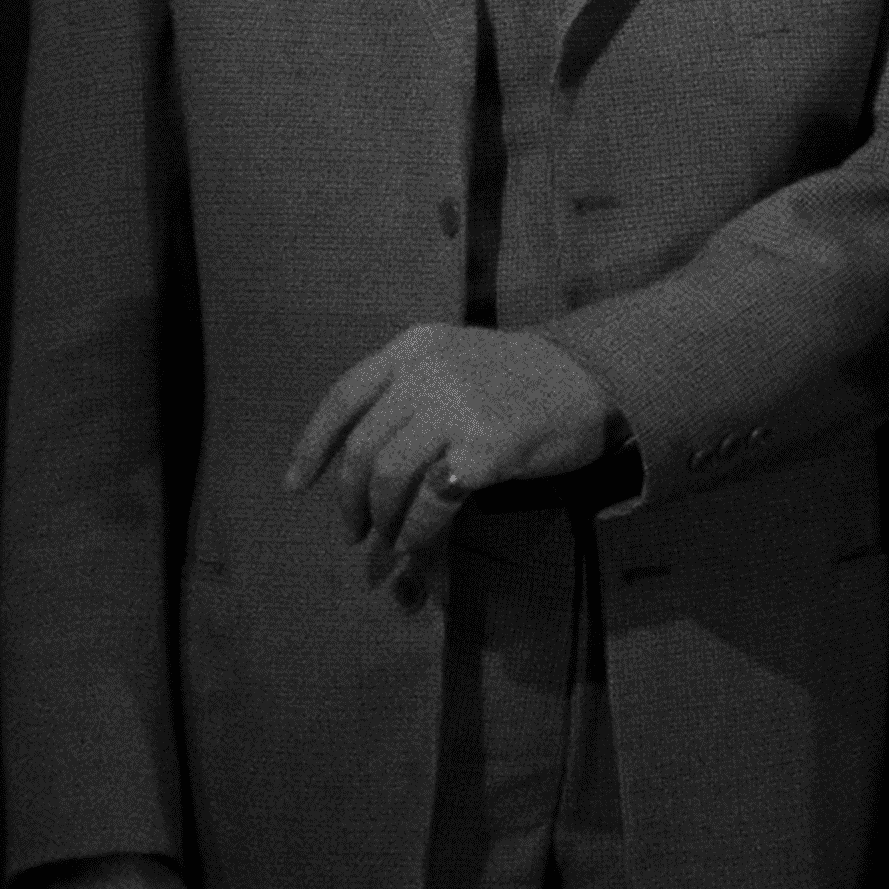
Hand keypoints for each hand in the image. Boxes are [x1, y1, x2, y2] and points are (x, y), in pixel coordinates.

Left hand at [284, 324, 616, 582]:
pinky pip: (431, 502)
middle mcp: (426, 373)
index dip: (313, 445)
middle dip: (350, 499)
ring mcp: (456, 410)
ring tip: (388, 538)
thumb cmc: (520, 378)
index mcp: (413, 348)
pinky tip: (416, 540)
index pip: (343, 397)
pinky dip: (416, 529)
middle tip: (354, 530)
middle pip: (364, 448)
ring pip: (389, 477)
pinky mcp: (484, 450)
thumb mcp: (455, 363)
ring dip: (381, 518)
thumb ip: (409, 396)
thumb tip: (365, 464)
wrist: (591, 379)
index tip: (296, 485)